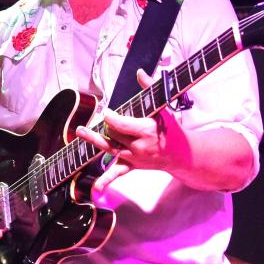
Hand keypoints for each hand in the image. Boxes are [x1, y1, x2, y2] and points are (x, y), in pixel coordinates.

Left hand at [75, 69, 190, 194]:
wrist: (183, 155)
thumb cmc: (173, 130)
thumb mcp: (164, 108)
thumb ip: (150, 89)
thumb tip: (140, 73)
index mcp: (146, 131)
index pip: (121, 123)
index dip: (110, 116)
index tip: (107, 111)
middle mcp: (138, 146)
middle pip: (113, 133)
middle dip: (108, 124)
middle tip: (106, 117)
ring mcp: (134, 157)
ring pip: (109, 148)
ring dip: (94, 140)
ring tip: (80, 131)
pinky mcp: (132, 166)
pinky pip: (117, 174)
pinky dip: (106, 181)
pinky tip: (96, 190)